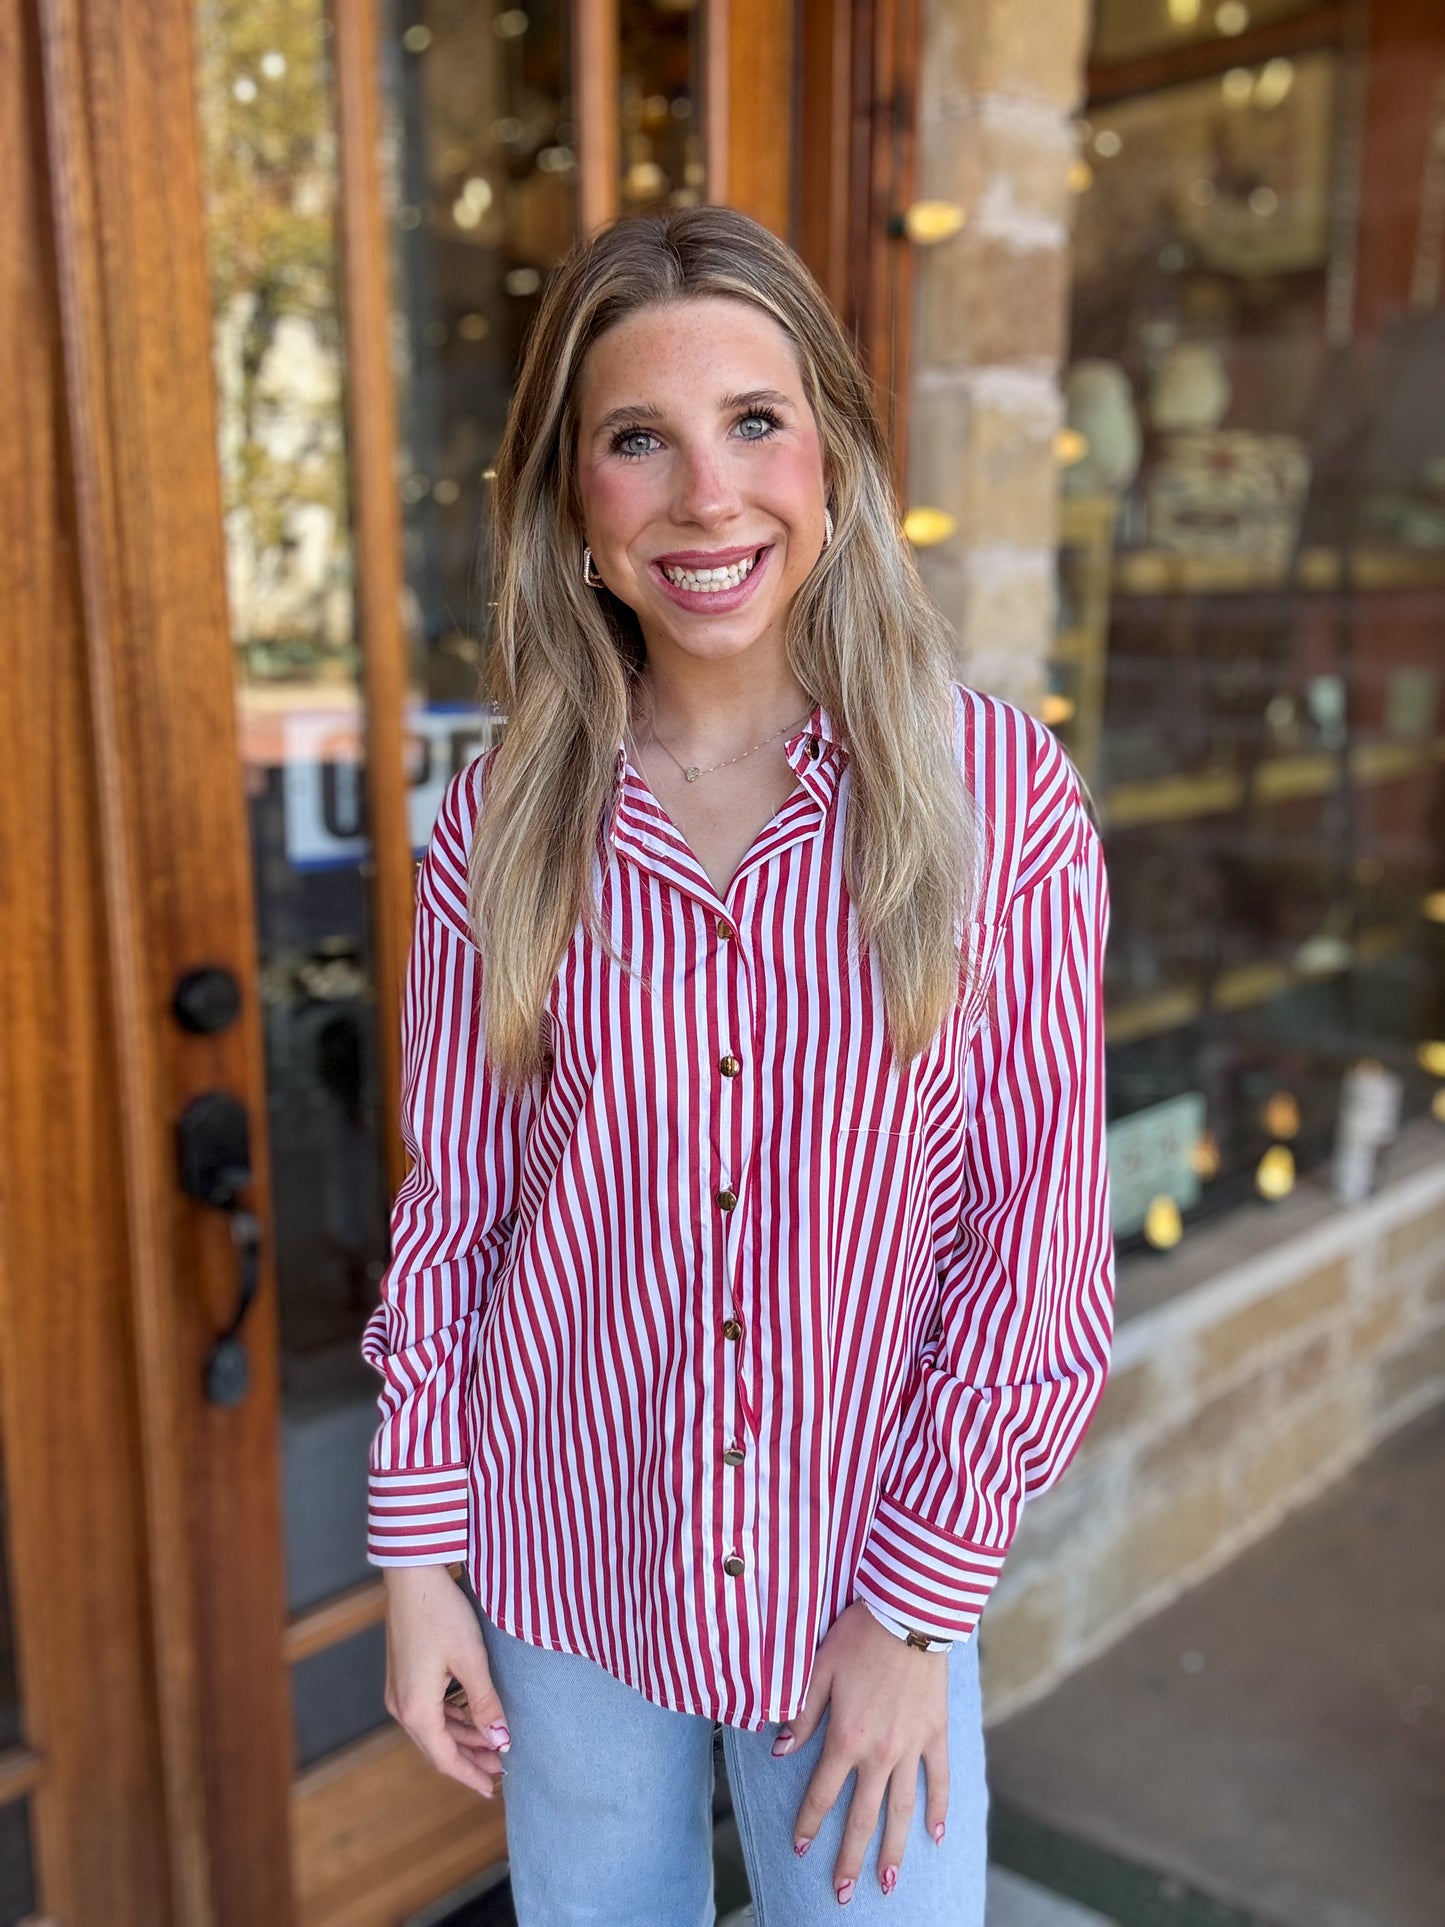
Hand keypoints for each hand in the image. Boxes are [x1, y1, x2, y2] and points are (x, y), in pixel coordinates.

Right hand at [382, 1565, 509, 1798]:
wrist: (412, 1574)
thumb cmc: (442, 1613)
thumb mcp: (471, 1660)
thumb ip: (485, 1704)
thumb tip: (500, 1742)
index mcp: (416, 1709)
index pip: (445, 1758)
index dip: (470, 1775)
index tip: (493, 1789)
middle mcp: (401, 1706)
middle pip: (437, 1747)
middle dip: (469, 1759)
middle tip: (500, 1768)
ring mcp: (398, 1690)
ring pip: (433, 1729)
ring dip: (462, 1738)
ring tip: (493, 1743)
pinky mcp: (402, 1675)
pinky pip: (428, 1710)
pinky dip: (451, 1719)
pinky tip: (471, 1716)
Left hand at [774, 1600, 948, 1903]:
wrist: (910, 1614)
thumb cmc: (859, 1636)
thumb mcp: (818, 1670)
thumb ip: (800, 1714)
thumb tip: (779, 1750)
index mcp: (847, 1738)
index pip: (823, 1793)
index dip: (809, 1822)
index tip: (800, 1847)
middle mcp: (880, 1753)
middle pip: (862, 1817)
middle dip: (850, 1857)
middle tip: (842, 1893)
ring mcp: (912, 1748)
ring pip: (901, 1810)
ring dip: (894, 1850)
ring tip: (887, 1882)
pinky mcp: (936, 1734)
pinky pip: (939, 1780)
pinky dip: (938, 1809)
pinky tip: (935, 1835)